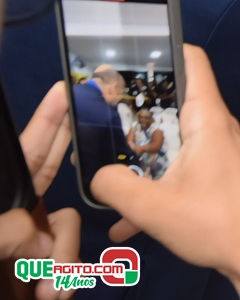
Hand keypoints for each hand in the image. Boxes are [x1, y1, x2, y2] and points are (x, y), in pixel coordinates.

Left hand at [1, 81, 80, 299]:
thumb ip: (11, 230)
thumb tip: (45, 238)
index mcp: (1, 194)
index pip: (28, 149)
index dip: (49, 118)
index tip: (67, 88)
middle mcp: (17, 211)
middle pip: (53, 171)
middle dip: (76, 149)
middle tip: (100, 108)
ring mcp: (32, 240)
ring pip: (68, 228)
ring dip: (61, 258)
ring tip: (43, 290)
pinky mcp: (46, 268)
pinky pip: (70, 262)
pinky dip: (63, 280)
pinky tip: (48, 295)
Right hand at [91, 46, 239, 293]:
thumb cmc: (218, 224)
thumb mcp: (153, 207)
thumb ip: (115, 186)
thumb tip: (97, 176)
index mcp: (207, 119)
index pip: (192, 60)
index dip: (164, 48)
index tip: (130, 53)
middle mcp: (215, 127)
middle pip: (173, 100)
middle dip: (136, 110)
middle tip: (102, 115)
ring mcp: (217, 151)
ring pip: (171, 141)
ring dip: (141, 158)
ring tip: (109, 173)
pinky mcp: (217, 175)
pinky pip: (178, 169)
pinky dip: (155, 187)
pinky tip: (128, 222)